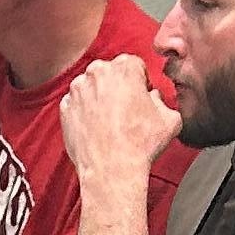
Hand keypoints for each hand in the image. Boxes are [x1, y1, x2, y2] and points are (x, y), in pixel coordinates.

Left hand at [61, 50, 174, 234]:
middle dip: (118, 87)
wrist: (112, 170)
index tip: (141, 97)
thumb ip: (163, 99)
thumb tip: (154, 98)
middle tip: (127, 110)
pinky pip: (77, 104)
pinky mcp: (65, 108)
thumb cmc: (141, 144)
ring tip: (112, 122)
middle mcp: (98, 72)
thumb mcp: (170, 118)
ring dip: (100, 99)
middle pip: (110, 73)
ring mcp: (77, 90)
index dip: (140, 82)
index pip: (134, 65)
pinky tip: (97, 128)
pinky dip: (84, 112)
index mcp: (125, 67)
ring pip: (91, 87)